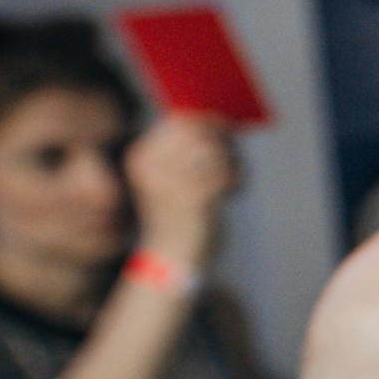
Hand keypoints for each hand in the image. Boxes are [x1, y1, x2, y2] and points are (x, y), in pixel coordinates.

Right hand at [124, 115, 241, 270]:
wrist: (172, 260)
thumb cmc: (177, 215)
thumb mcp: (172, 178)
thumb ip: (189, 149)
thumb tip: (219, 119)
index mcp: (141, 158)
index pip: (180, 122)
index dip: (209, 123)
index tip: (225, 132)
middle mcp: (151, 167)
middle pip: (201, 132)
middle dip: (225, 141)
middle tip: (234, 159)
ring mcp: (171, 182)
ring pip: (216, 150)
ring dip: (234, 161)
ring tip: (234, 179)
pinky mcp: (196, 199)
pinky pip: (226, 172)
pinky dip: (237, 178)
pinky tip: (233, 191)